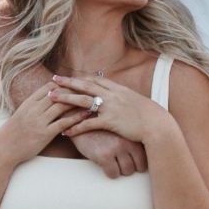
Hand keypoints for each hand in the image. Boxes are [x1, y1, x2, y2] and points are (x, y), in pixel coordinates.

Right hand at [0, 81, 89, 166]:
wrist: (4, 149)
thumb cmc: (15, 131)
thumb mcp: (23, 113)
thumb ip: (35, 104)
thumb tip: (50, 95)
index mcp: (29, 102)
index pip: (49, 87)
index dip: (64, 84)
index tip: (77, 82)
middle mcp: (34, 109)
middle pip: (58, 94)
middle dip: (74, 90)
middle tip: (89, 88)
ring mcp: (39, 121)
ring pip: (62, 106)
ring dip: (78, 102)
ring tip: (92, 99)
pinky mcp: (44, 134)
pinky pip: (63, 123)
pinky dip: (76, 118)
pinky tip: (86, 115)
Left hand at [49, 74, 172, 143]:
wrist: (157, 124)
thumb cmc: (149, 115)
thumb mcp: (136, 101)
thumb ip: (124, 98)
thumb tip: (119, 97)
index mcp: (118, 89)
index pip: (96, 80)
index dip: (81, 78)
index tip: (70, 77)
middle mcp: (112, 95)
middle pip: (86, 86)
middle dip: (68, 82)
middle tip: (53, 80)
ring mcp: (110, 107)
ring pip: (83, 100)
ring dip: (65, 98)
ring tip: (51, 98)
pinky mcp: (110, 121)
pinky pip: (88, 123)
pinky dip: (75, 127)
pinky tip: (65, 130)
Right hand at [69, 130, 147, 177]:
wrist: (81, 119)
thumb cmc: (103, 125)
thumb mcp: (120, 127)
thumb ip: (132, 136)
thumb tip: (148, 148)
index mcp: (133, 134)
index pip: (147, 156)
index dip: (141, 162)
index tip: (136, 163)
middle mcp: (128, 141)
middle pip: (138, 166)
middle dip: (131, 168)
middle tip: (123, 165)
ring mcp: (116, 148)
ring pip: (127, 171)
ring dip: (121, 171)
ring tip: (115, 165)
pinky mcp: (104, 155)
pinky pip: (113, 173)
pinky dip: (110, 173)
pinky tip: (106, 166)